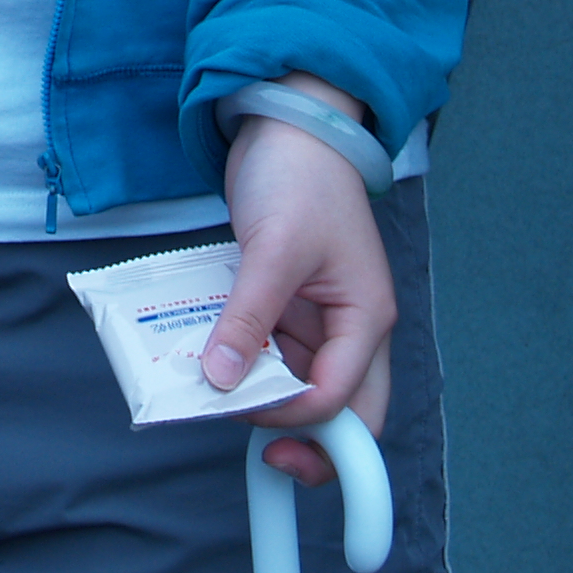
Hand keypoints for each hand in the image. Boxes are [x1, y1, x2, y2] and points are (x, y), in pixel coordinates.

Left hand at [206, 74, 395, 485]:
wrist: (287, 125)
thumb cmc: (299, 178)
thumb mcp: (274, 249)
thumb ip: (248, 317)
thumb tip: (223, 380)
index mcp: (365, 319)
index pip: (340, 399)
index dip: (294, 419)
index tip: (240, 411)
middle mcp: (348, 329)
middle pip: (338, 411)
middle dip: (300, 437)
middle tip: (250, 447)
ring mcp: (315, 320)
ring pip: (295, 384)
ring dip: (258, 395)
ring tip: (208, 396)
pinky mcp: (284, 306)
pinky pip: (267, 351)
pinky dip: (241, 361)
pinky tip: (206, 361)